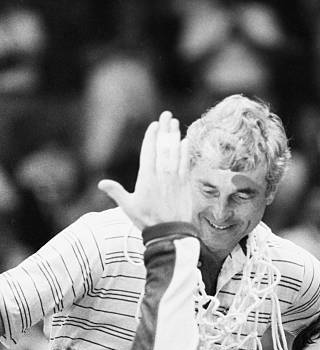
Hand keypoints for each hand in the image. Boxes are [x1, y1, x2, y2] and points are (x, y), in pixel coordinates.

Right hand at [98, 111, 190, 228]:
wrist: (169, 233)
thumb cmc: (147, 221)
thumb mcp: (128, 206)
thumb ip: (116, 192)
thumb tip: (101, 183)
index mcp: (146, 178)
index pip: (148, 152)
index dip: (151, 137)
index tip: (154, 125)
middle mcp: (161, 175)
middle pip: (163, 147)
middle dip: (164, 130)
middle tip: (166, 115)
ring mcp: (174, 178)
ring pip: (174, 152)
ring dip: (175, 136)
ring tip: (175, 123)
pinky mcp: (185, 184)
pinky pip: (185, 163)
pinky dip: (185, 151)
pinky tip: (185, 141)